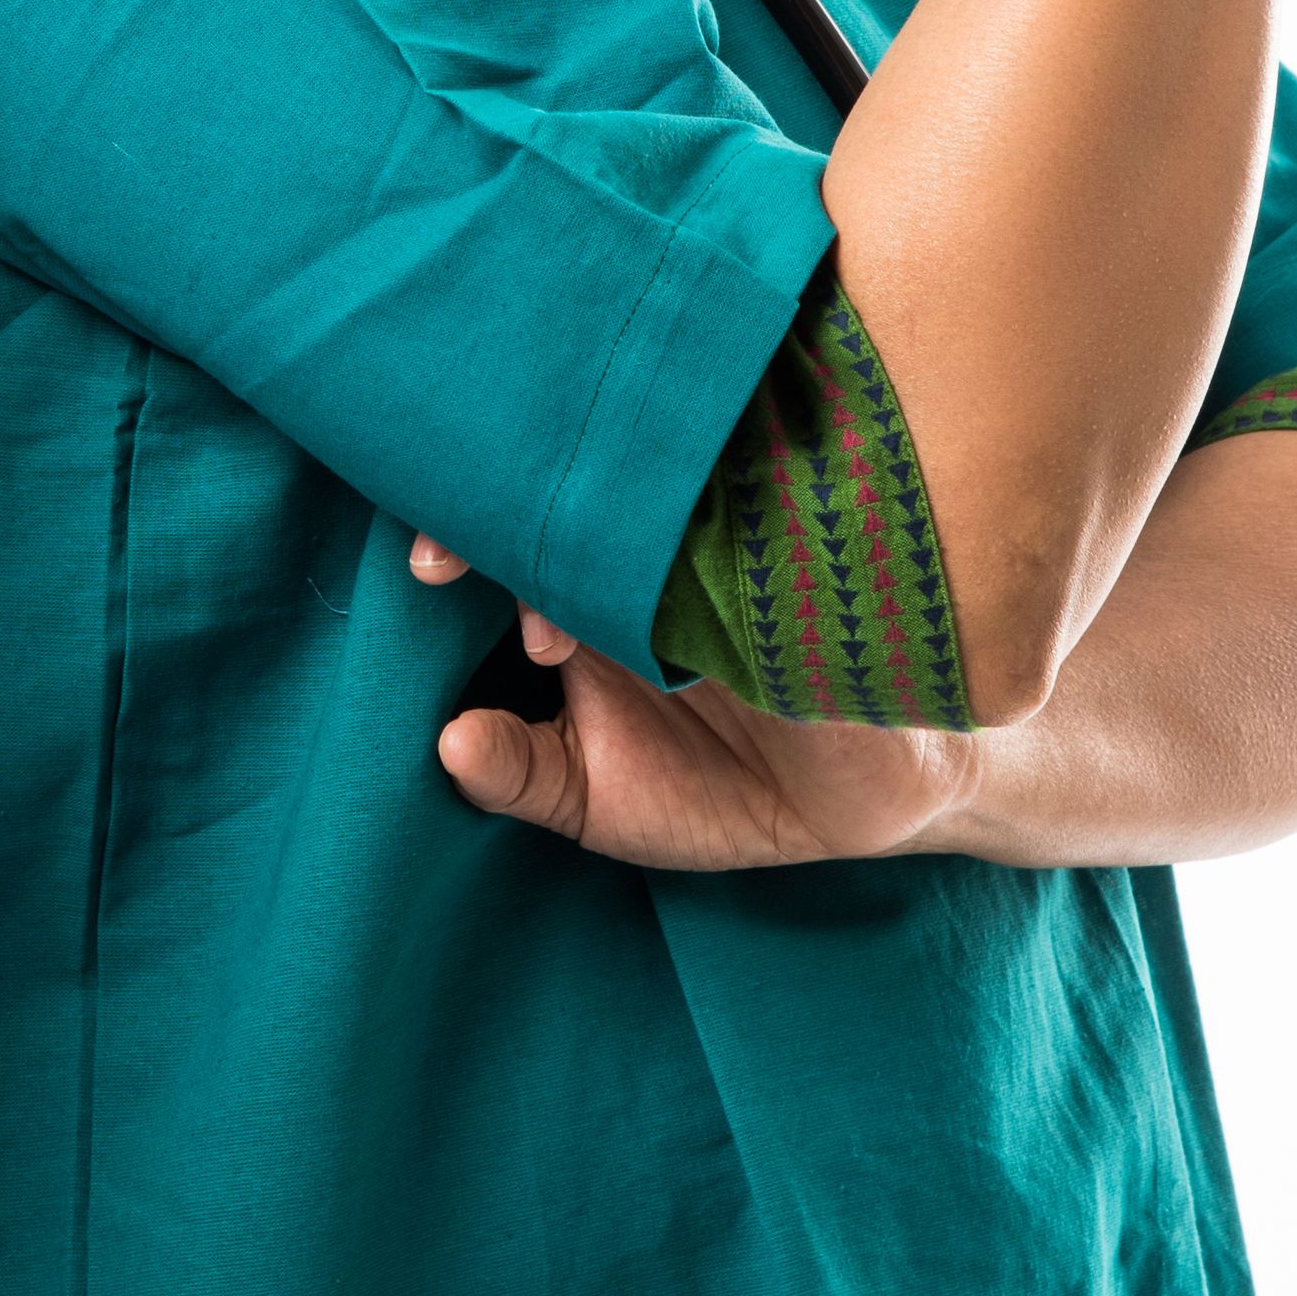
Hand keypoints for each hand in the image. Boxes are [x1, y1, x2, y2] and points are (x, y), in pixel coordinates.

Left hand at [407, 533, 979, 871]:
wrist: (870, 799)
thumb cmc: (723, 789)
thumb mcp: (601, 803)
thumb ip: (521, 775)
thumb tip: (447, 744)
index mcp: (582, 595)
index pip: (505, 534)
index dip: (457, 530)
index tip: (426, 569)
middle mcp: (641, 554)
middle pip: (560, 493)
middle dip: (501, 514)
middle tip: (456, 564)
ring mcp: (721, 544)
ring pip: (638, 496)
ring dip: (587, 542)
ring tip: (560, 634)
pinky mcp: (794, 553)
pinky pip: (748, 512)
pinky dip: (703, 528)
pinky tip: (671, 576)